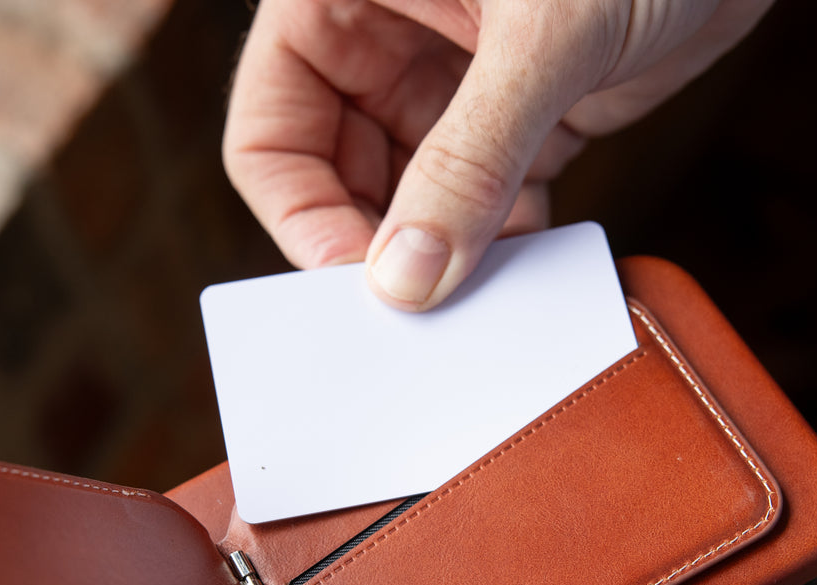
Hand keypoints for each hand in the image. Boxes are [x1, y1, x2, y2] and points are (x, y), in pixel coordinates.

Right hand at [224, 0, 773, 309]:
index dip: (302, 213)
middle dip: (374, 247)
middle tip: (414, 316)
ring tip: (474, 304)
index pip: (272, 127)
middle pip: (335, 177)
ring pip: (413, 202)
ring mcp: (457, 83)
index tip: (355, 282)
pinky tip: (525, 277)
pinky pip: (489, 206)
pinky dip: (502, 249)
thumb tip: (408, 278)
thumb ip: (470, 159)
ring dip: (441, 259)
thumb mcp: (544, 35)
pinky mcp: (527, 118)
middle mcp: (388, 39)